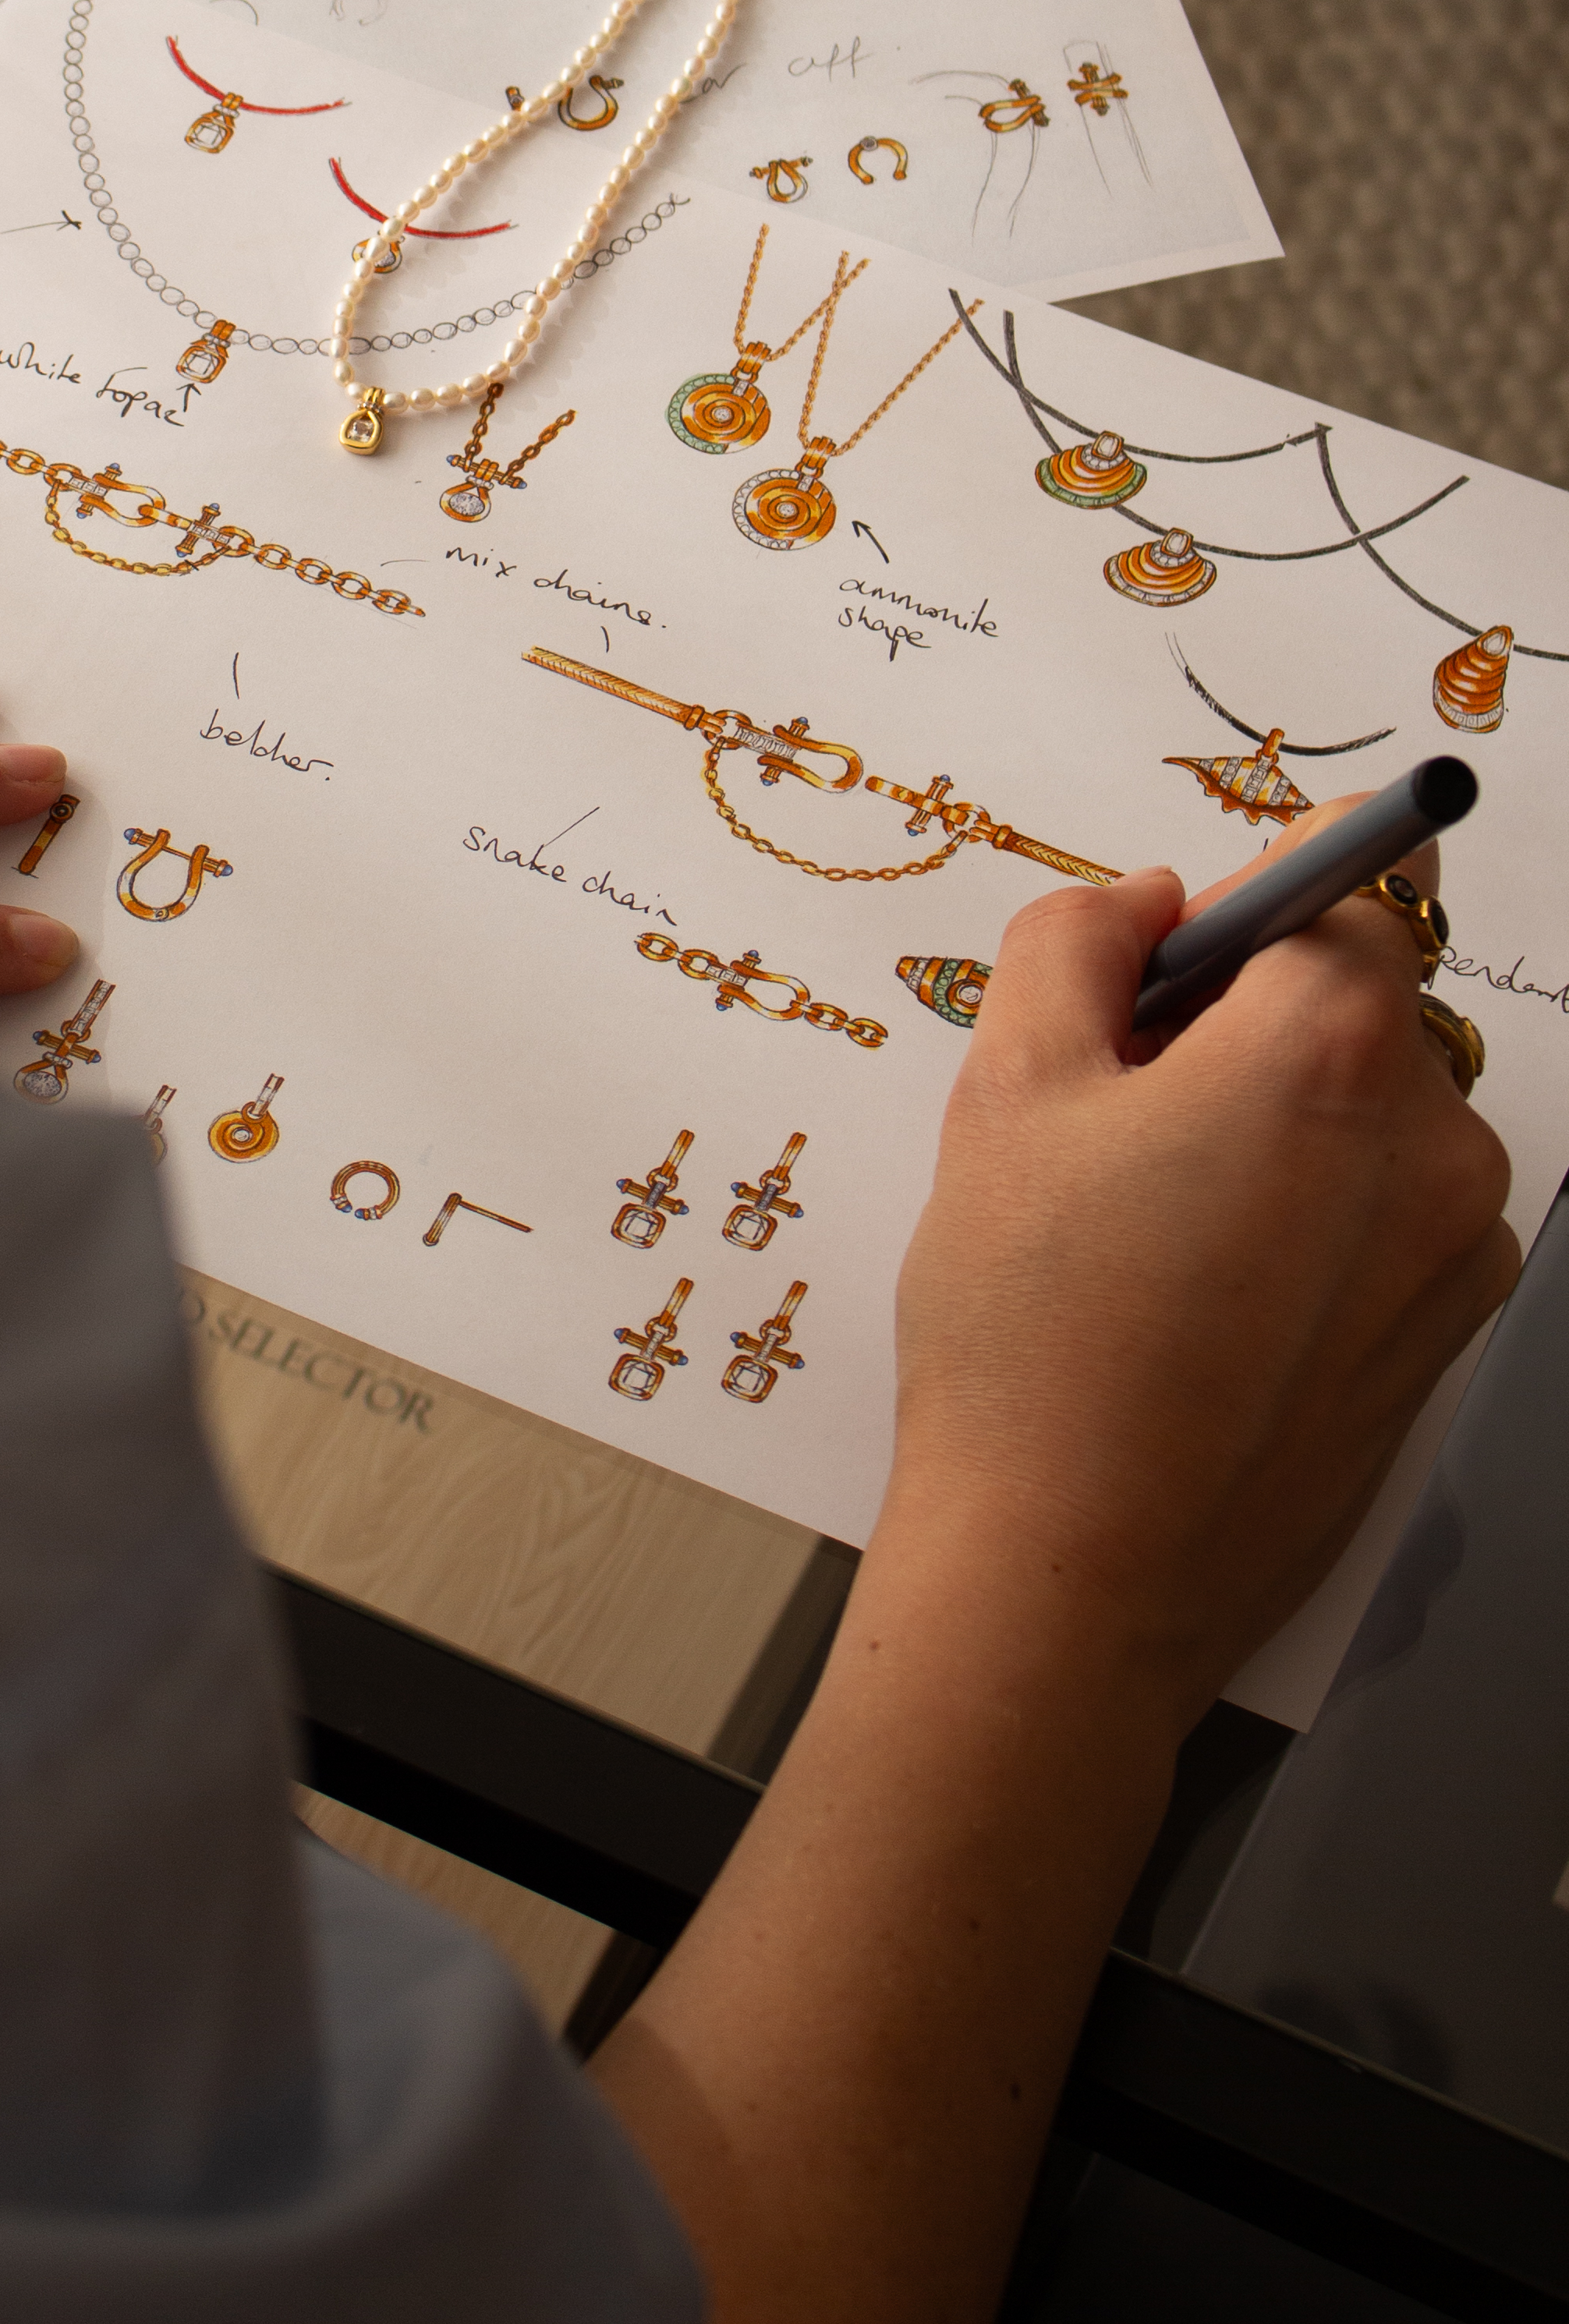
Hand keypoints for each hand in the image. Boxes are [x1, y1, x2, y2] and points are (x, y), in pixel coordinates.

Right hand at [597, 819, 1519, 2323]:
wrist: (1073, 1574)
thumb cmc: (1033, 1336)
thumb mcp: (1006, 1084)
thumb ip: (1075, 938)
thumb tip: (1144, 902)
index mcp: (1331, 1053)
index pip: (1351, 886)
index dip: (1247, 899)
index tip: (1177, 949)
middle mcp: (1431, 1144)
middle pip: (1359, 1006)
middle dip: (1247, 1023)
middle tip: (1116, 1105)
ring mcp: (1455, 1254)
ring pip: (1373, 1118)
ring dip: (1280, 1126)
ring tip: (1146, 1219)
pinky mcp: (1442, 1341)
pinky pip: (1388, 1220)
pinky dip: (1312, 1222)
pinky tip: (1196, 1294)